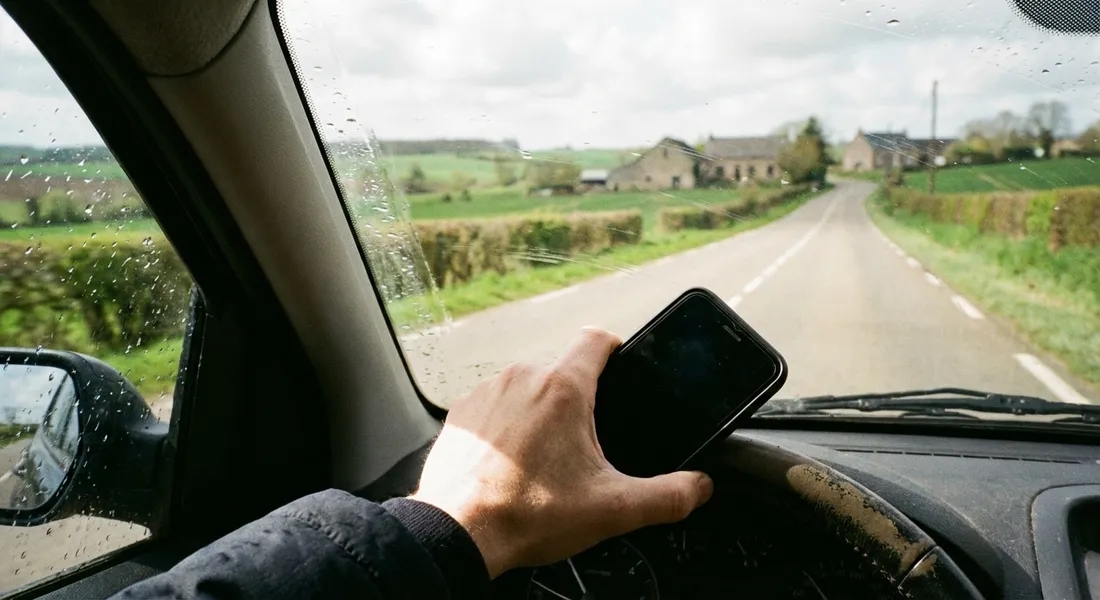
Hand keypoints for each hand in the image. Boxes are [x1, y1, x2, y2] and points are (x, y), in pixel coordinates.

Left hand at [410, 327, 713, 577]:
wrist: (456, 532)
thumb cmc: (529, 515)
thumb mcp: (612, 509)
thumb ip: (667, 496)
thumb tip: (698, 486)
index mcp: (563, 388)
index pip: (598, 339)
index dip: (617, 350)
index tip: (622, 372)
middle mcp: (522, 377)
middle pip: (565, 372)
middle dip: (579, 403)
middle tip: (584, 449)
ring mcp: (487, 391)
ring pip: (529, 388)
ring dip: (541, 414)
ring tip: (545, 461)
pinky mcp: (462, 411)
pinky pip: (497, 406)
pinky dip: (508, 427)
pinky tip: (512, 463)